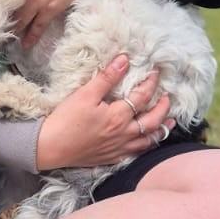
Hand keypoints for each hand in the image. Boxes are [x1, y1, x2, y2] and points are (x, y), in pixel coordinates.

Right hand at [36, 54, 174, 171]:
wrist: (49, 147)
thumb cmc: (65, 120)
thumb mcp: (85, 94)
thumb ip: (107, 77)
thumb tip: (124, 60)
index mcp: (118, 116)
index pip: (141, 97)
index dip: (150, 84)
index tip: (155, 74)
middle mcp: (124, 134)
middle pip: (152, 121)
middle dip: (163, 108)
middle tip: (168, 98)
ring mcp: (119, 149)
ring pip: (148, 141)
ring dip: (161, 130)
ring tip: (170, 123)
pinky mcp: (111, 158)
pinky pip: (136, 153)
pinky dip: (146, 146)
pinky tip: (146, 142)